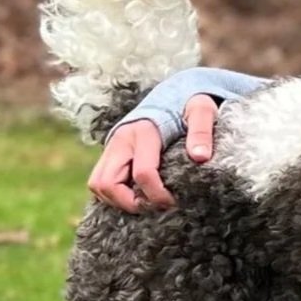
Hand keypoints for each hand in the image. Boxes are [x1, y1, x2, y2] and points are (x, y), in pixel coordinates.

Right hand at [87, 93, 220, 211]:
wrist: (174, 93)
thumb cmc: (189, 105)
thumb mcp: (202, 111)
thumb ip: (202, 131)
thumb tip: (200, 157)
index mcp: (144, 131)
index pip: (143, 174)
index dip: (158, 195)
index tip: (174, 202)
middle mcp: (121, 139)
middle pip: (107, 183)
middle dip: (130, 203)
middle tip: (155, 207)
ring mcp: (112, 147)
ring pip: (98, 184)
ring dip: (118, 201)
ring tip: (146, 203)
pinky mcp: (110, 154)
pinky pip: (101, 181)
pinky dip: (114, 195)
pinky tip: (137, 197)